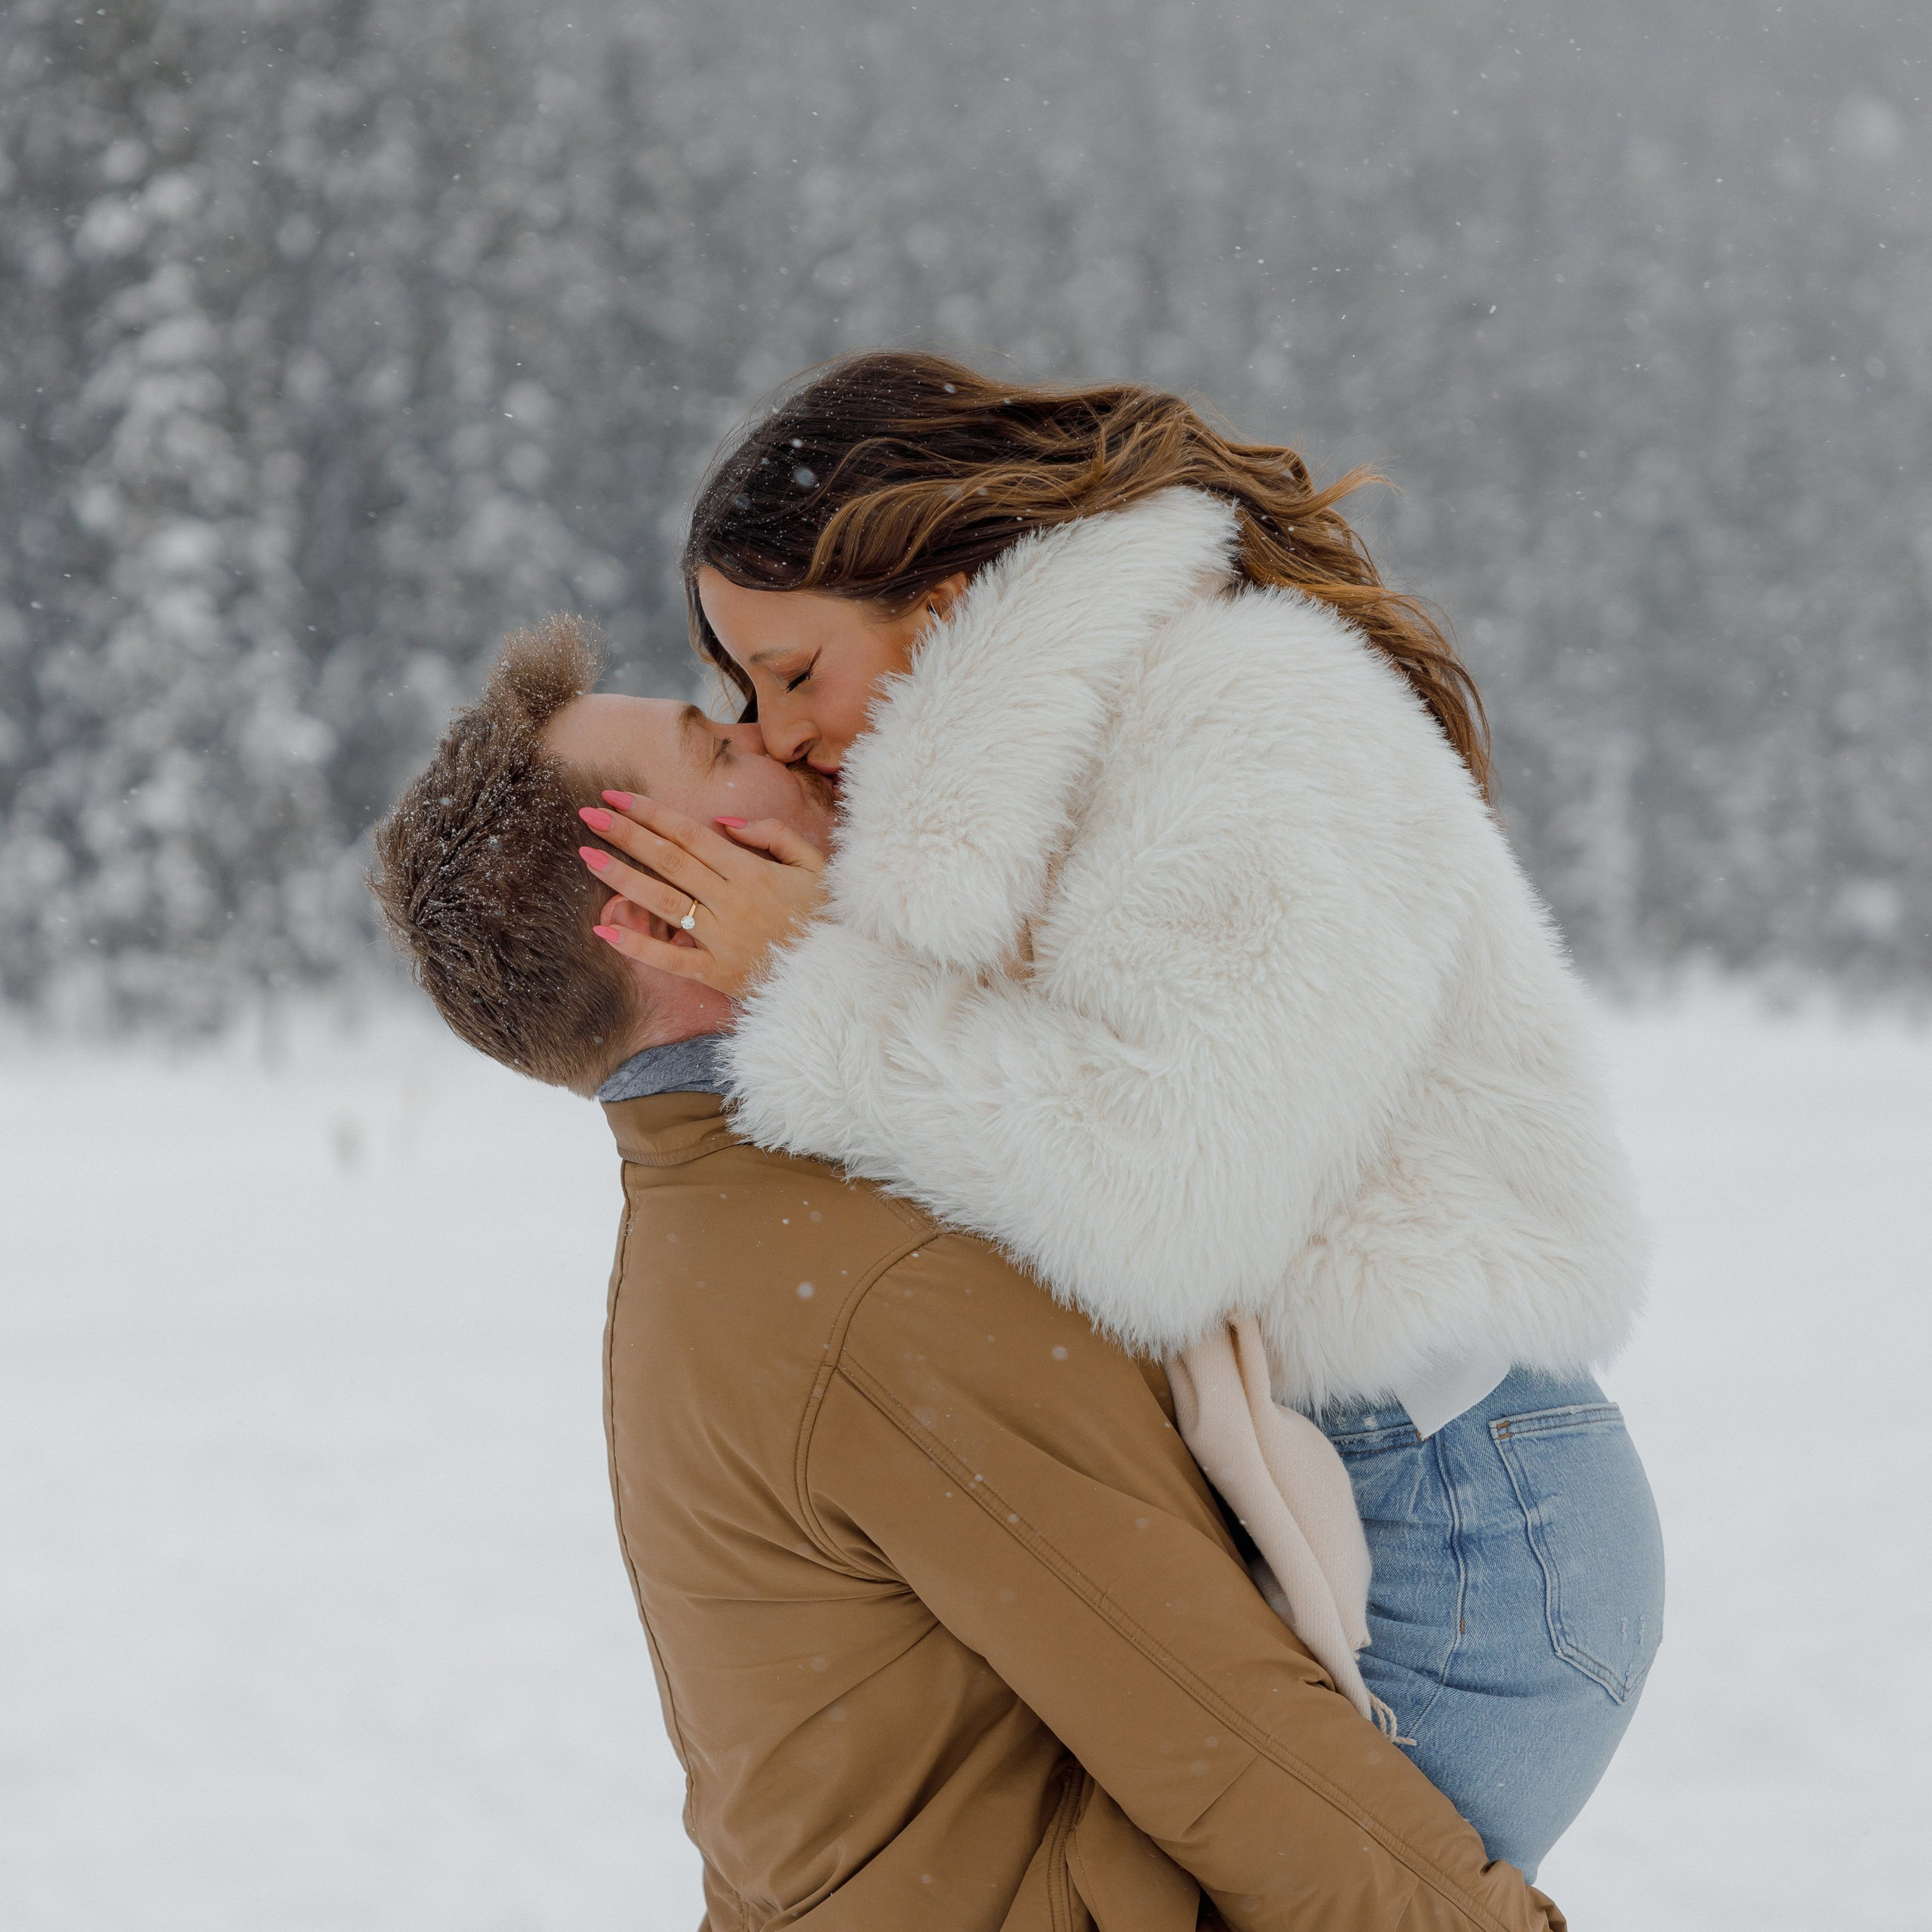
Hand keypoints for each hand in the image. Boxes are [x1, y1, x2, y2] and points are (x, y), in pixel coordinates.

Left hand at [576, 791, 826, 999]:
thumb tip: (724, 821)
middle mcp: (731, 900)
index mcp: (751, 870)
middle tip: (588, 814)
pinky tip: (605, 929)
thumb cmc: (827, 914)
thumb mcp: (814, 863)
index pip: (690, 833)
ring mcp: (722, 938)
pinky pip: (671, 959)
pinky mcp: (718, 973)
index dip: (651, 813)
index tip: (617, 796)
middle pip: (669, 860)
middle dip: (626, 834)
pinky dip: (638, 946)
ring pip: (664, 902)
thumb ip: (773, 834)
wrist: (843, 973)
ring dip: (622, 878)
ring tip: (588, 857)